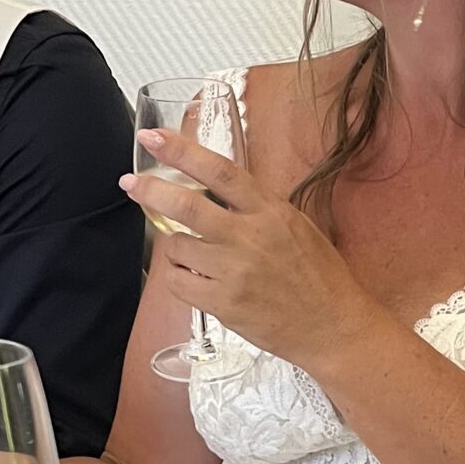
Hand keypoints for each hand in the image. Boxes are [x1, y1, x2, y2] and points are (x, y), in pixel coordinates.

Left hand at [120, 126, 382, 374]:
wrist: (333, 326)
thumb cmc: (319, 276)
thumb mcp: (295, 226)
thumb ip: (257, 207)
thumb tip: (215, 189)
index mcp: (270, 211)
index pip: (219, 171)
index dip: (181, 151)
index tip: (153, 137)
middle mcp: (250, 237)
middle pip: (186, 205)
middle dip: (151, 191)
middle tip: (131, 186)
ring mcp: (235, 272)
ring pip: (178, 247)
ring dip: (176, 246)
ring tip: (194, 254)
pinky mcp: (224, 304)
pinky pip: (178, 283)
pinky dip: (178, 277)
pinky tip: (194, 278)